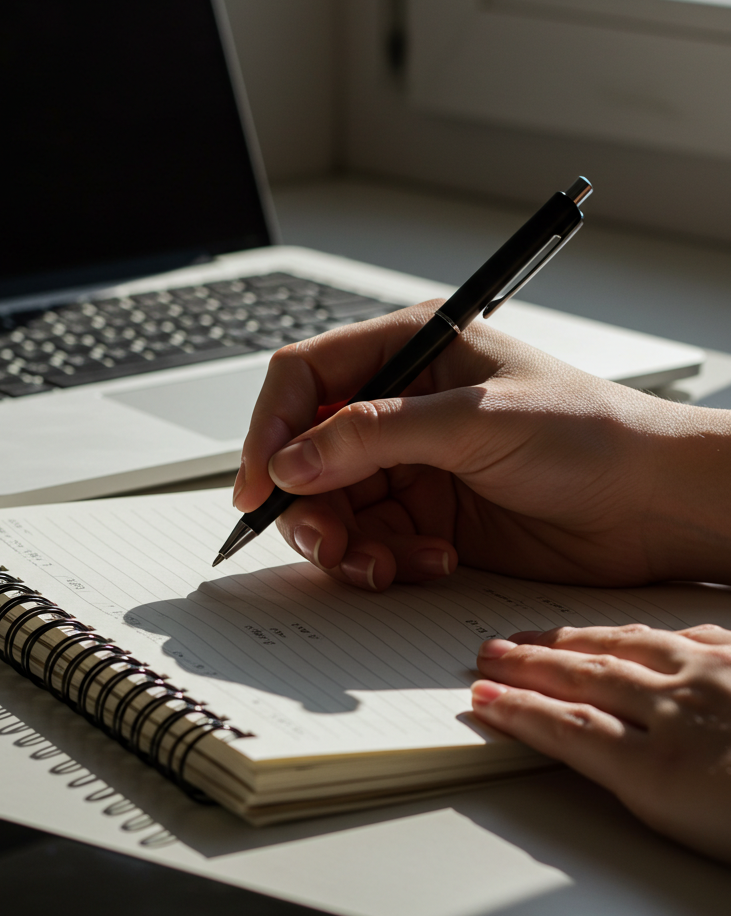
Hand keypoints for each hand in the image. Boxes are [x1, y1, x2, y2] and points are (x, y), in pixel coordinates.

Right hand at [234, 305, 730, 589]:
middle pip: (309, 451)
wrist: (655, 505)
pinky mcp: (430, 518)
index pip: (307, 378)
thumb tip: (291, 461)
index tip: (260, 484)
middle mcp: (403, 406)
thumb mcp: (474, 422)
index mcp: (412, 351)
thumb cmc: (589, 434)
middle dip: (308, 502)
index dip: (272, 427)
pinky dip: (384, 562)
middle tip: (326, 542)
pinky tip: (428, 562)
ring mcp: (415, 465)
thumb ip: (374, 436)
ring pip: (334, 506)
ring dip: (346, 543)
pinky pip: (373, 543)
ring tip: (381, 564)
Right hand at [471, 623, 730, 862]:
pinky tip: (625, 634)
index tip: (487, 699)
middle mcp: (683, 708)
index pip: (568, 728)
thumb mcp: (693, 833)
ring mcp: (716, 673)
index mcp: (664, 770)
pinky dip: (641, 633)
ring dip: (571, 640)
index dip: (519, 710)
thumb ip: (638, 785)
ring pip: (625, 643)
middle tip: (493, 657)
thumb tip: (585, 743)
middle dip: (529, 665)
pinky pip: (682, 632)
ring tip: (536, 638)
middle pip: (586, 678)